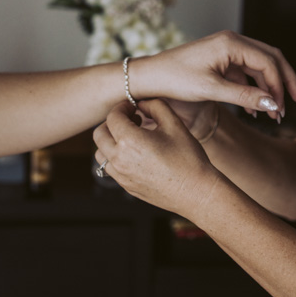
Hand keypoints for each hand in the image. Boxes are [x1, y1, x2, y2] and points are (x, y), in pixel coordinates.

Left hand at [93, 99, 220, 216]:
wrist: (196, 192)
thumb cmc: (188, 158)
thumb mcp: (175, 124)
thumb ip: (155, 106)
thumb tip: (141, 104)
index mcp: (129, 141)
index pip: (112, 117)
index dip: (121, 107)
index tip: (133, 106)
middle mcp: (120, 159)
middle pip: (99, 134)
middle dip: (112, 122)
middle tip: (131, 119)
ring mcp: (121, 175)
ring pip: (100, 153)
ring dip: (110, 141)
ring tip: (131, 137)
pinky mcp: (126, 186)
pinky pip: (110, 168)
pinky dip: (115, 157)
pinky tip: (135, 154)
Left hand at [131, 31, 295, 121]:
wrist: (149, 77)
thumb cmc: (174, 80)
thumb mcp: (211, 90)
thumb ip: (244, 97)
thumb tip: (273, 105)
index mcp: (231, 43)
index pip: (269, 62)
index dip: (281, 85)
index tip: (284, 108)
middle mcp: (231, 42)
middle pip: (271, 59)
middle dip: (286, 82)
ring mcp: (227, 50)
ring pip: (260, 66)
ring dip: (270, 88)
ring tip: (276, 112)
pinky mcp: (221, 60)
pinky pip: (247, 72)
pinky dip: (254, 89)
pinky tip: (255, 110)